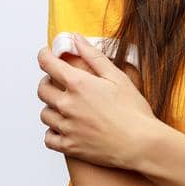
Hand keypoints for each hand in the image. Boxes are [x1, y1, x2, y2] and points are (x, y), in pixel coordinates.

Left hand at [36, 33, 160, 170]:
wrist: (141, 144)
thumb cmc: (133, 110)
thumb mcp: (117, 76)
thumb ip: (93, 56)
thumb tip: (75, 38)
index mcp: (78, 84)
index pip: (47, 64)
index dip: (44, 56)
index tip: (46, 55)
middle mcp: (67, 105)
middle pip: (42, 89)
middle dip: (48, 82)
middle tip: (59, 82)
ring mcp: (67, 127)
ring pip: (44, 114)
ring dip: (51, 108)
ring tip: (66, 107)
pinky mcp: (69, 147)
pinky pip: (49, 138)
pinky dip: (53, 132)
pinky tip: (65, 128)